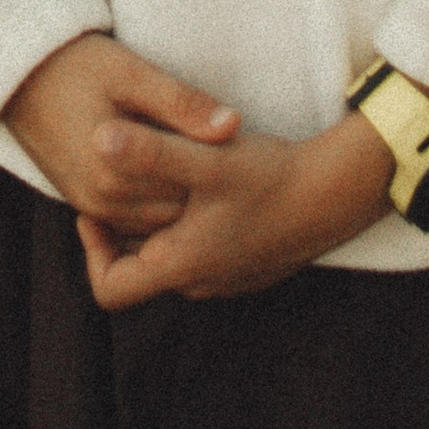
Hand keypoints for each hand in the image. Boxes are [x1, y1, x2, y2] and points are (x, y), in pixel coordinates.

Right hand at [3, 32, 240, 236]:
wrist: (18, 73)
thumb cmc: (77, 65)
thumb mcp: (132, 73)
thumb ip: (182, 103)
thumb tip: (233, 126)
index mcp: (115, 171)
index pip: (188, 190)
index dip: (212, 168)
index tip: (230, 146)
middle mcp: (101, 200)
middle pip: (173, 213)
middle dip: (197, 189)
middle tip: (218, 155)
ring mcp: (90, 206)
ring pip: (154, 221)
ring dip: (175, 197)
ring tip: (192, 159)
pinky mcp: (83, 202)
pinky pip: (131, 218)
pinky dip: (152, 201)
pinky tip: (165, 169)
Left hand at [76, 105, 396, 306]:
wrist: (337, 194)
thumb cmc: (271, 177)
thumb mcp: (207, 159)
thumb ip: (151, 151)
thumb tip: (96, 139)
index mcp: (181, 267)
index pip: (109, 289)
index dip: (92, 251)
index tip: (97, 205)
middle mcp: (199, 283)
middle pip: (136, 272)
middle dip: (122, 231)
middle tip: (119, 180)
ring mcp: (224, 277)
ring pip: (168, 259)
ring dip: (154, 224)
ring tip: (154, 174)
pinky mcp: (244, 264)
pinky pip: (197, 253)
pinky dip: (184, 225)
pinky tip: (195, 183)